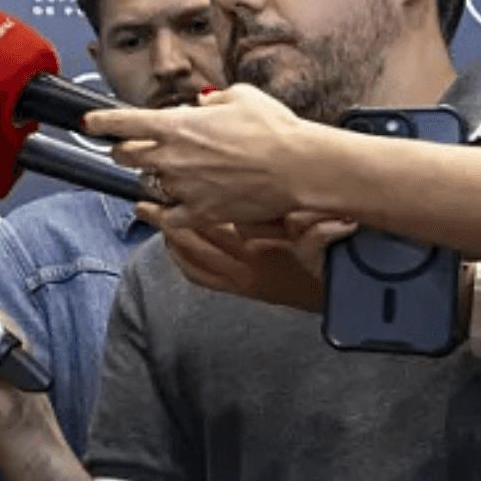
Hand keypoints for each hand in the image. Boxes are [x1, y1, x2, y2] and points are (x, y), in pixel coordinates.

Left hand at [92, 84, 323, 226]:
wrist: (298, 166)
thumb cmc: (275, 129)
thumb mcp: (242, 96)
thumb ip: (213, 99)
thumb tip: (203, 104)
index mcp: (176, 125)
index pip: (123, 122)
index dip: (100, 122)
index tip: (88, 123)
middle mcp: (171, 157)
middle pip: (124, 156)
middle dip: (125, 151)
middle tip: (133, 148)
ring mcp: (181, 188)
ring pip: (146, 184)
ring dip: (153, 177)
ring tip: (169, 172)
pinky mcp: (198, 213)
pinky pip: (164, 218)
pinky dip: (158, 213)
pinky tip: (156, 208)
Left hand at [139, 206, 354, 312]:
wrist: (333, 298)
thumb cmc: (330, 262)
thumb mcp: (329, 238)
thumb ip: (321, 228)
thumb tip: (334, 220)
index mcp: (265, 245)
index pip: (221, 218)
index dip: (196, 201)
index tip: (180, 182)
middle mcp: (246, 263)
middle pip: (195, 236)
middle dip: (167, 217)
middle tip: (146, 199)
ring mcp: (238, 278)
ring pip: (190, 255)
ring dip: (167, 235)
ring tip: (150, 215)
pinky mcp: (237, 290)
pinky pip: (199, 276)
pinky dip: (179, 259)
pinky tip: (170, 245)